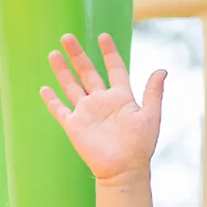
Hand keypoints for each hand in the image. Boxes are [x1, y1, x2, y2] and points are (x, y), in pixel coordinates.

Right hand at [40, 32, 165, 181]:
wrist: (124, 169)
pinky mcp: (74, 125)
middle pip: (87, 72)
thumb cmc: (140, 145)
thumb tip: (162, 70)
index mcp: (121, 97)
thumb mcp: (150, 116)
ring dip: (62, 71)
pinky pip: (60, 110)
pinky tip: (44, 88)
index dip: (109, 53)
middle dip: (77, 55)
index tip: (103, 37)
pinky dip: (52, 100)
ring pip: (71, 86)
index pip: (114, 69)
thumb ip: (153, 92)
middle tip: (67, 36)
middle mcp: (102, 101)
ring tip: (54, 53)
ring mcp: (87, 112)